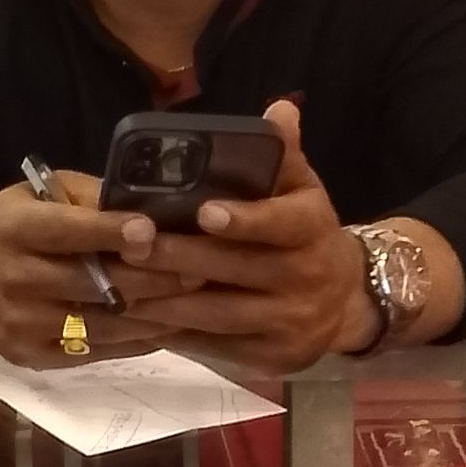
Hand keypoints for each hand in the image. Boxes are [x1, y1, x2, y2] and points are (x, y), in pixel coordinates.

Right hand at [0, 180, 193, 364]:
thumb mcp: (33, 195)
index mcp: (10, 229)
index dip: (107, 232)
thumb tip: (145, 206)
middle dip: (148, 278)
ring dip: (150, 315)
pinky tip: (165, 327)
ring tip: (194, 302)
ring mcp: (19, 325)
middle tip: (198, 269)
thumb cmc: (6, 226)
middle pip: (88, 284)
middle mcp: (11, 279)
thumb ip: (84, 199)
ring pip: (98, 325)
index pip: (63, 232)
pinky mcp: (28, 357)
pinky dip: (132, 342)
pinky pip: (92, 353)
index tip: (150, 231)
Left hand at [111, 100, 376, 372]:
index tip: (203, 211)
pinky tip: (142, 319)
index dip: (244, 219)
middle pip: (237, 270)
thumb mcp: (302, 190)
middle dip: (180, 259)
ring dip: (167, 301)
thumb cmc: (305, 233)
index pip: (282, 224)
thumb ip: (283, 154)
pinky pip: (218, 346)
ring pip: (219, 314)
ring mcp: (289, 322)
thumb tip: (279, 109)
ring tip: (121, 284)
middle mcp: (306, 277)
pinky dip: (179, 333)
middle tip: (131, 247)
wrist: (344, 301)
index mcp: (313, 228)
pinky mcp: (272, 357)